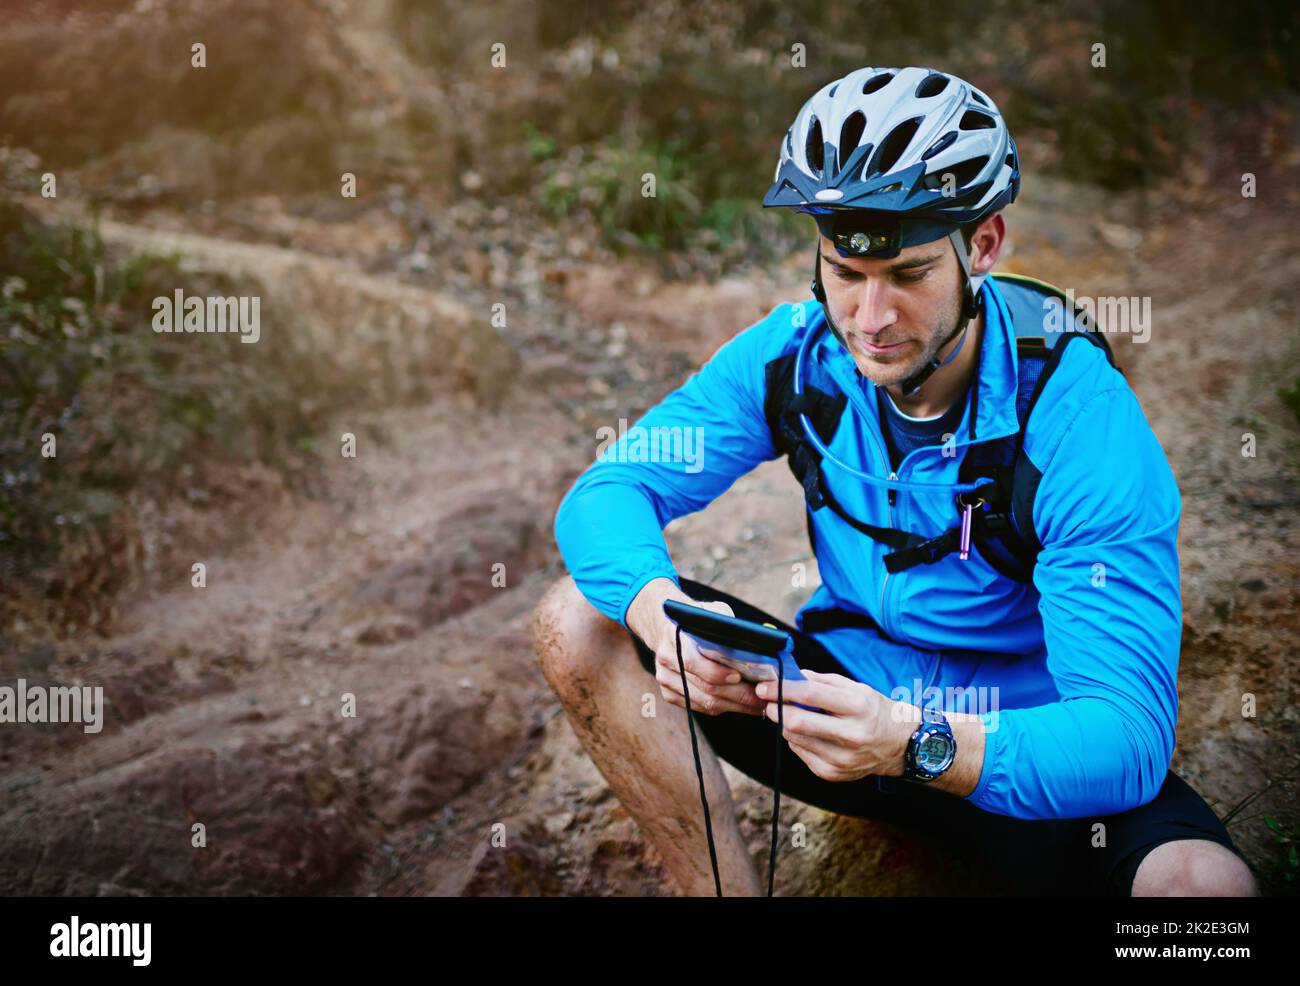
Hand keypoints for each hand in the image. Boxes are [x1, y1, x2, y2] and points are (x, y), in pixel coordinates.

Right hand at [649, 596, 765, 717]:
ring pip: (704, 702)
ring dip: (734, 706)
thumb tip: (752, 639)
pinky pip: (699, 707)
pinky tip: (739, 705)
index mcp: (674, 635)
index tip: (741, 676)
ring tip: (757, 705)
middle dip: (737, 695)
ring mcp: (665, 678)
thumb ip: (725, 623)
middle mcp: (666, 659)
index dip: (718, 673)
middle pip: (705, 687)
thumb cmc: (697, 619)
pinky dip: (721, 708)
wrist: (666, 628)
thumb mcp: (710, 611)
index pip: (695, 662)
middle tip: (761, 698)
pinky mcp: (668, 693)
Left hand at [754, 669, 906, 780]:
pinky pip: (800, 753)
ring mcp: (842, 758)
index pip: (810, 694)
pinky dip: (797, 740)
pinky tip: (808, 733)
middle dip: (776, 709)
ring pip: (794, 739)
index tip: (764, 686)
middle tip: (769, 701)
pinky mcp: (833, 773)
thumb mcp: (855, 688)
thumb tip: (790, 675)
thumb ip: (821, 681)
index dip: (782, 689)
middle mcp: (851, 735)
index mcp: (858, 706)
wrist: (900, 746)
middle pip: (797, 722)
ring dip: (786, 724)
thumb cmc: (874, 711)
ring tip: (792, 715)